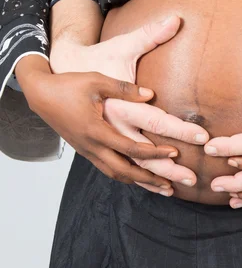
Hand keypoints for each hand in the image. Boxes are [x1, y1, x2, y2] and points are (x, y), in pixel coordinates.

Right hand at [17, 55, 176, 189]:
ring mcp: (86, 150)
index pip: (131, 149)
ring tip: (158, 187)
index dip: (155, 153)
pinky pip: (106, 168)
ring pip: (114, 174)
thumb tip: (151, 94)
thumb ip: (124, 88)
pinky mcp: (84, 150)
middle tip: (170, 185)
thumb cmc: (68, 85)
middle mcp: (91, 146)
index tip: (174, 153)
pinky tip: (136, 175)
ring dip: (137, 181)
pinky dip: (123, 175)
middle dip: (149, 179)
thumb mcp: (97, 81)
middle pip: (123, 171)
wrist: (40, 94)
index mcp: (96, 130)